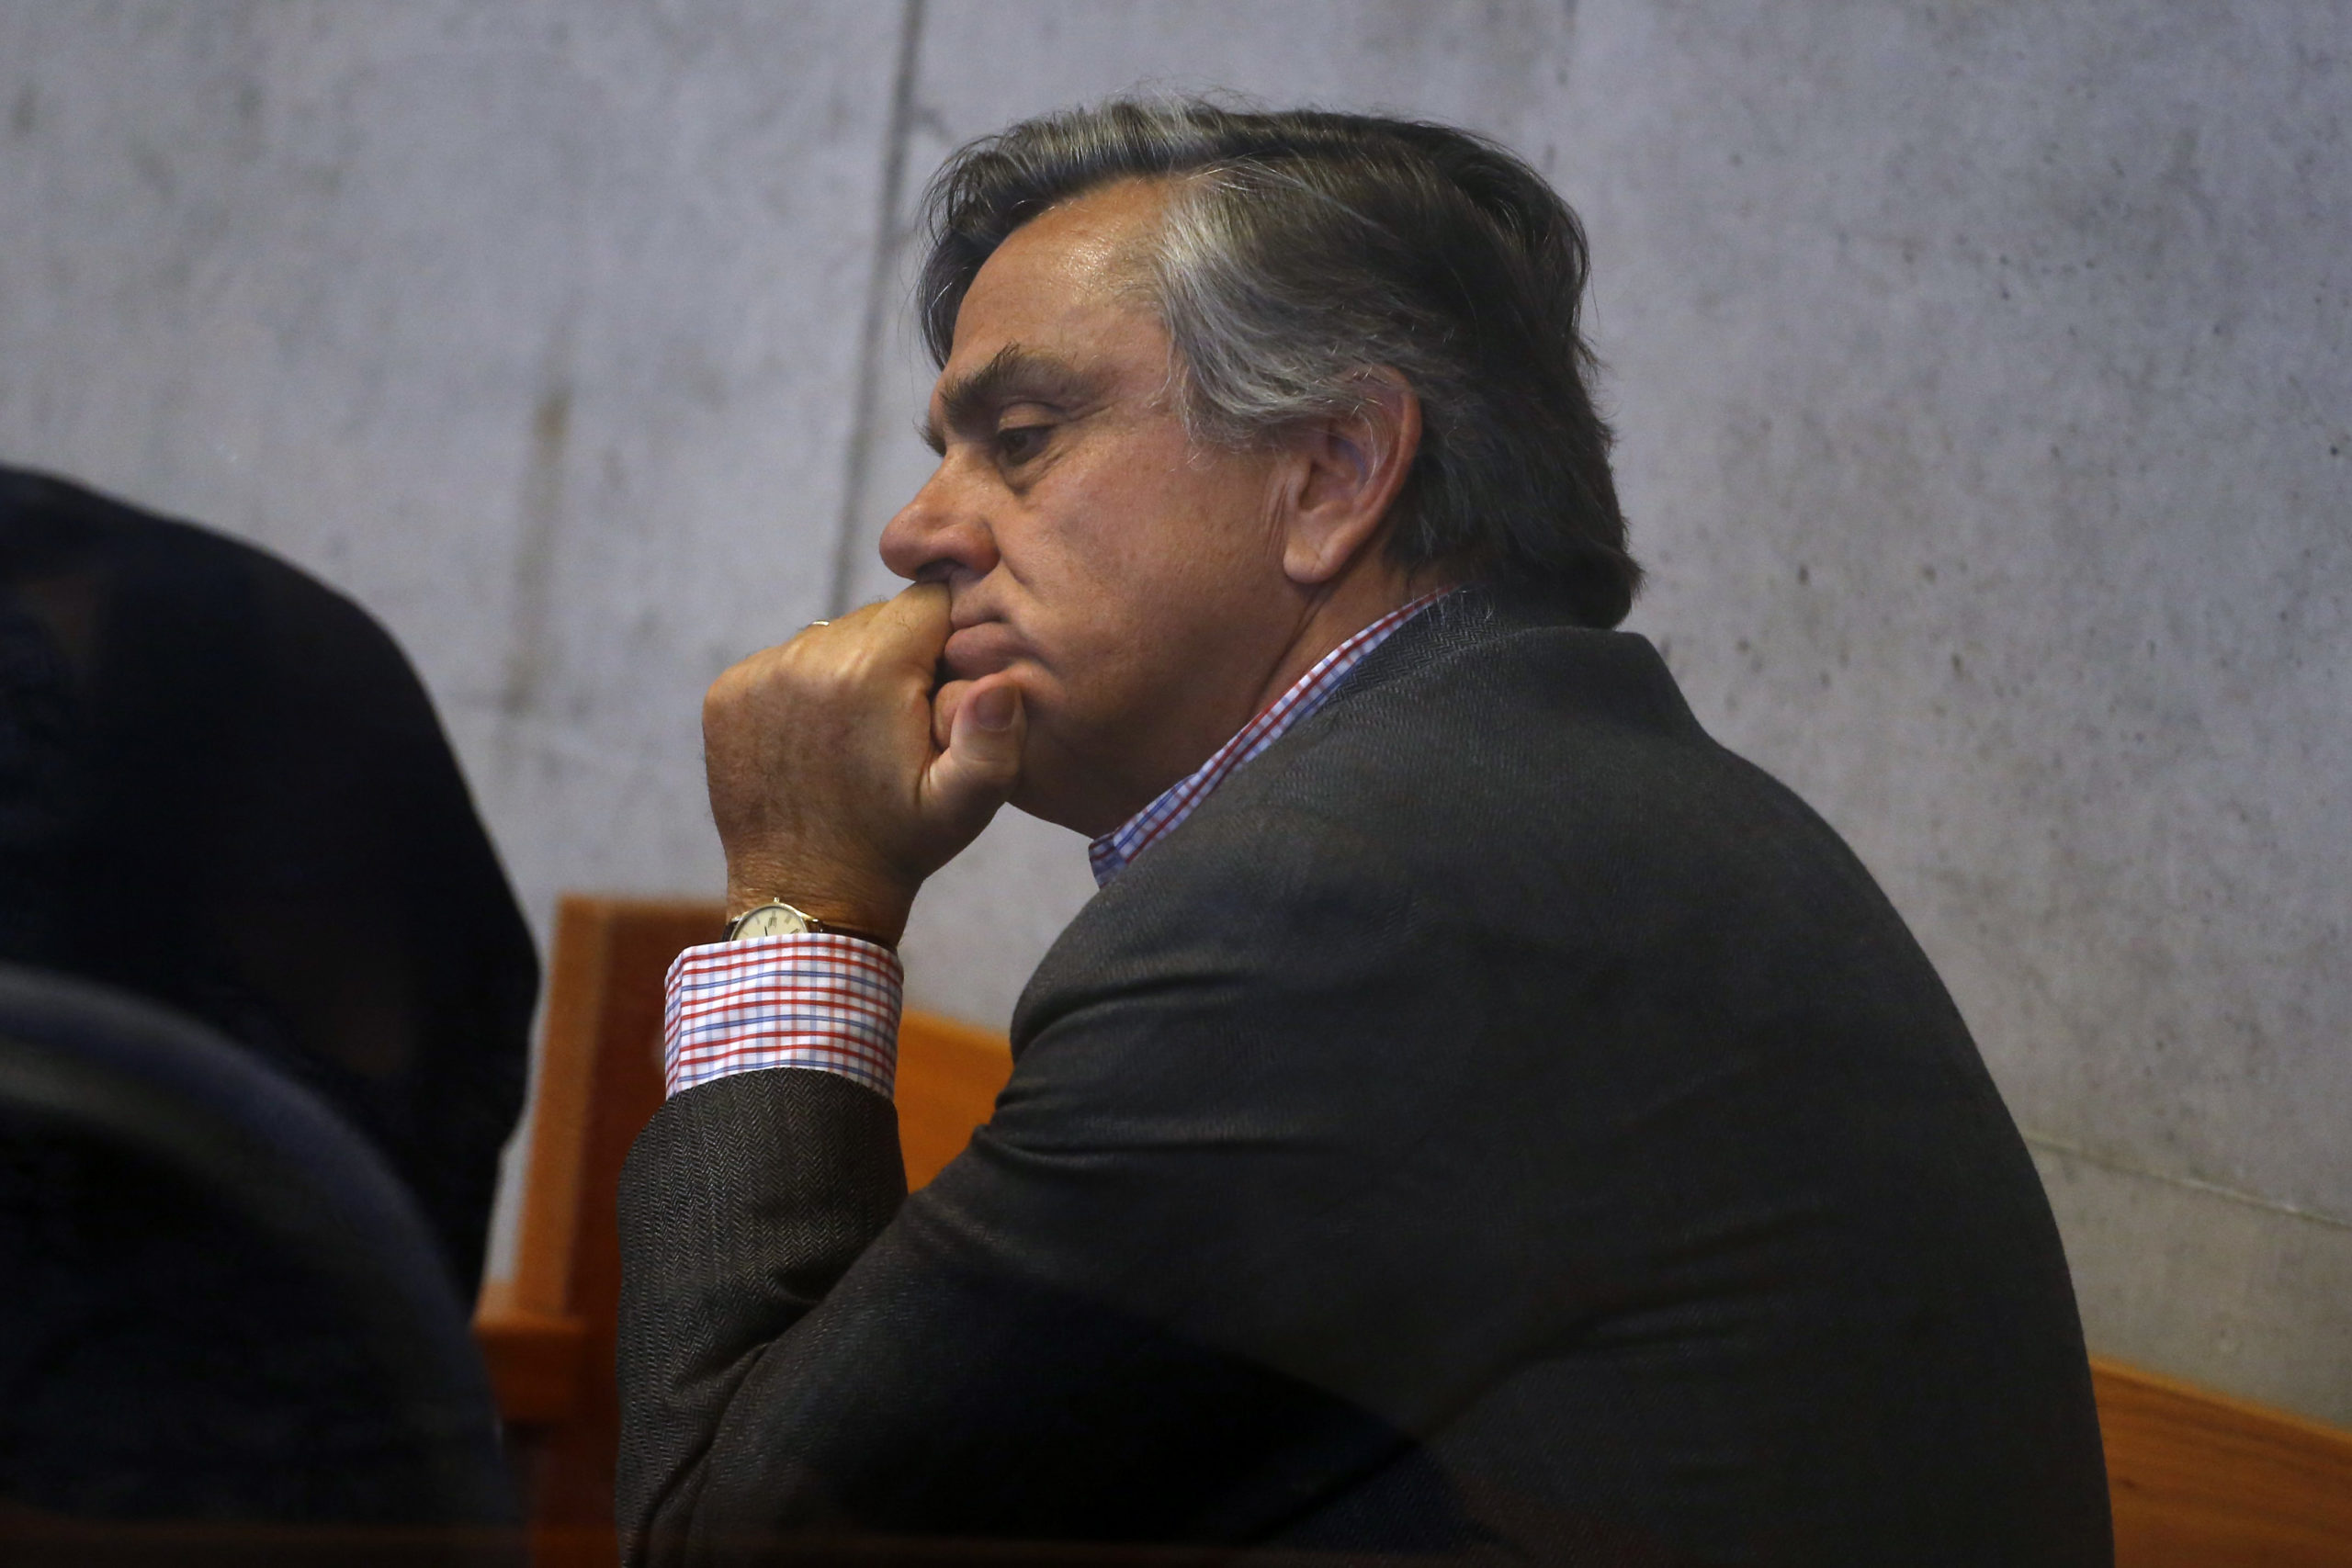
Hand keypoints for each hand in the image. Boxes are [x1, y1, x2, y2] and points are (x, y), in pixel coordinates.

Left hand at [701, 583, 1025, 944]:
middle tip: (903, 722)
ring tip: (859, 734)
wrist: (808, 895)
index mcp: (869, 672)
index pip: (927, 601)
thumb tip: (1001, 682)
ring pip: (830, 637)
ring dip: (851, 670)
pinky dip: (804, 688)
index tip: (944, 689)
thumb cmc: (896, 846)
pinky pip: (785, 661)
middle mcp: (807, 658)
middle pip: (877, 617)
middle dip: (900, 656)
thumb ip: (994, 741)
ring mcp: (759, 674)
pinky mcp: (728, 694)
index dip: (947, 640)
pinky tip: (817, 740)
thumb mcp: (964, 806)